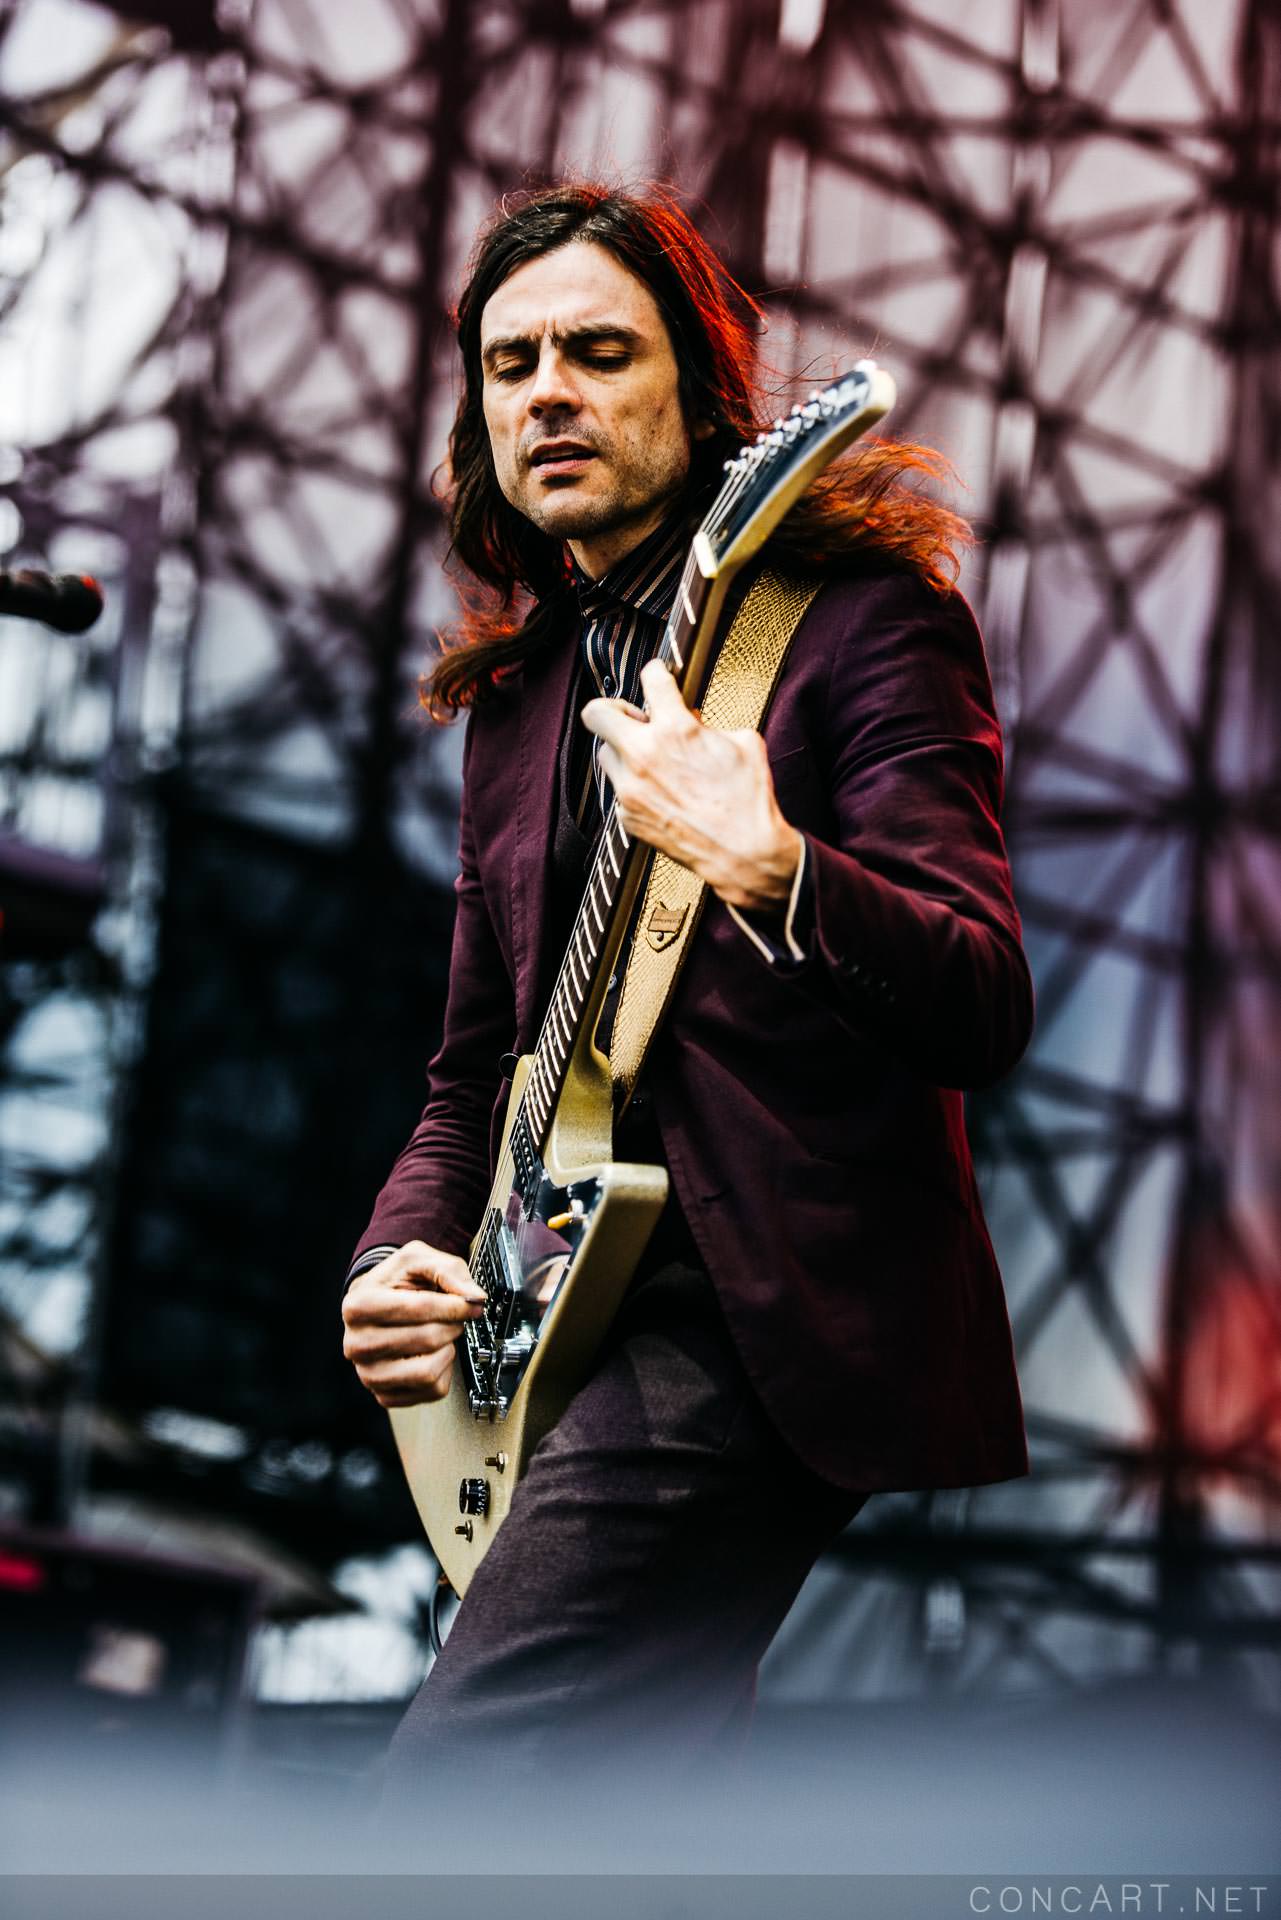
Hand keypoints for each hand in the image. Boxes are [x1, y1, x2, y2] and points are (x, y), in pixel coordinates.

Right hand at [342, 1241, 485, 1408]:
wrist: (376, 1304)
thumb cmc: (396, 1282)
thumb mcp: (418, 1259)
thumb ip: (448, 1270)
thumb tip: (474, 1297)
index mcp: (358, 1306)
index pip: (420, 1308)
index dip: (455, 1304)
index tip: (473, 1302)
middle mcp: (357, 1344)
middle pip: (427, 1339)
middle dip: (452, 1325)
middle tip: (455, 1317)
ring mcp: (369, 1374)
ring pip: (428, 1372)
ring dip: (447, 1349)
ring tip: (442, 1334)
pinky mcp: (385, 1396)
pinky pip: (431, 1390)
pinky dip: (443, 1371)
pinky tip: (433, 1353)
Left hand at [581, 659, 802, 910]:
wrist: (743, 852)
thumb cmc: (747, 799)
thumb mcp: (743, 743)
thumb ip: (709, 725)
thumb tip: (693, 722)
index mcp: (675, 730)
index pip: (651, 679)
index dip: (657, 672)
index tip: (658, 675)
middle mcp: (643, 755)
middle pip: (596, 714)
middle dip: (613, 709)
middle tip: (634, 718)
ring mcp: (630, 788)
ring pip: (605, 754)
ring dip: (624, 750)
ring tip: (651, 760)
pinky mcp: (627, 816)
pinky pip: (619, 789)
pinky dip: (635, 785)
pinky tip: (661, 793)